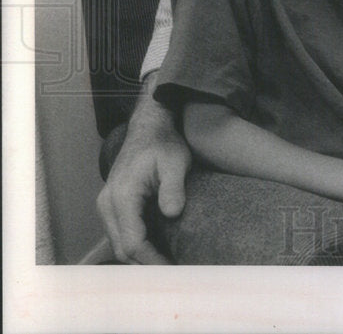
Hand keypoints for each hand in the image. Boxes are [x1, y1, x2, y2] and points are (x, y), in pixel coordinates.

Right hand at [96, 98, 190, 263]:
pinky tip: (158, 251)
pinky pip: (122, 234)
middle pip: (123, 248)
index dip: (152, 259)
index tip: (173, 269)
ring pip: (120, 243)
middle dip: (146, 264)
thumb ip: (173, 187)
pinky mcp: (113, 206)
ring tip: (168, 266)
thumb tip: (172, 213)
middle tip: (173, 275)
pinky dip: (137, 245)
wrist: (149, 128)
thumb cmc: (164, 144)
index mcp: (122, 196)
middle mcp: (108, 204)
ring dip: (141, 257)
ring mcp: (107, 206)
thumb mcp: (176, 161)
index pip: (133, 241)